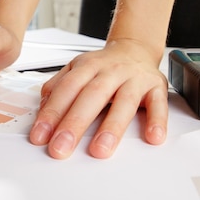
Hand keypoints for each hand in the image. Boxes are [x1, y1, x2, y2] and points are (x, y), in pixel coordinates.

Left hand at [29, 38, 167, 158]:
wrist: (135, 49)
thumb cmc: (103, 66)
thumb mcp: (75, 69)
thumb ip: (57, 87)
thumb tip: (42, 108)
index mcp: (87, 66)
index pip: (66, 90)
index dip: (52, 113)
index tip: (40, 136)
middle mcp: (110, 71)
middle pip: (91, 96)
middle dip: (74, 123)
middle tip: (61, 147)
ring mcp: (134, 79)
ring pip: (124, 102)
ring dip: (111, 128)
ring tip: (100, 150)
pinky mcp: (156, 87)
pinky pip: (158, 104)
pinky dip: (157, 120)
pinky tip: (152, 136)